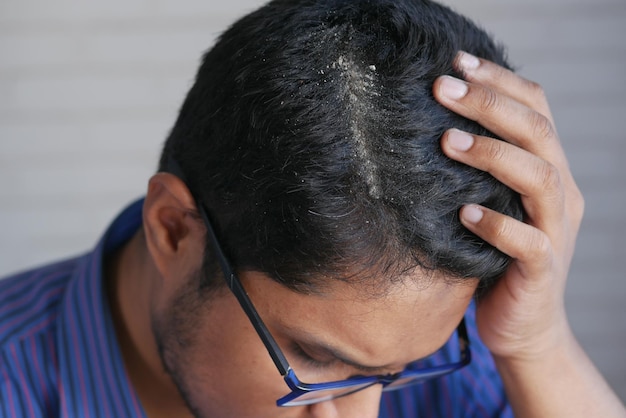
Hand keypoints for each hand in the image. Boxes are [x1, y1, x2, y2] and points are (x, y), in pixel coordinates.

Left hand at [433, 51, 583, 360]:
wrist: (523, 325)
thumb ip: (480, 169)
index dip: (501, 82)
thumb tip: (429, 124)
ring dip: (493, 155)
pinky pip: (528, 243)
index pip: (537, 109)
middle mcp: (560, 194)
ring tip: (446, 141)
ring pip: (541, 178)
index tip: (457, 62)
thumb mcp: (493, 202)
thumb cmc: (496, 258)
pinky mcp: (543, 270)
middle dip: (490, 104)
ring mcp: (555, 231)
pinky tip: (464, 214)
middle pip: (538, 132)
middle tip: (441, 87)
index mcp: (549, 170)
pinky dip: (498, 224)